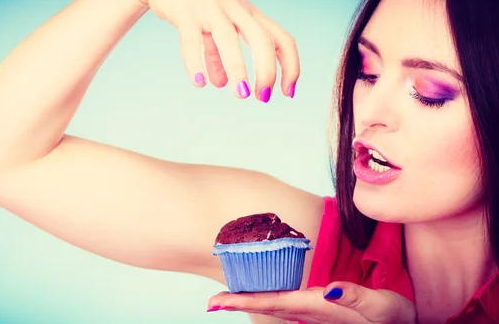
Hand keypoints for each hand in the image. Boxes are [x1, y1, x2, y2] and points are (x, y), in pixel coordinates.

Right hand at [135, 0, 299, 101]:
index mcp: (248, 14)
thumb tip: (222, 83)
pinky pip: (192, 40)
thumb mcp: (214, 26)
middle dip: (267, 70)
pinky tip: (199, 82)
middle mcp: (235, 10)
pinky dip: (196, 62)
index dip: (290, 66)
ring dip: (238, 69)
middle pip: (262, 39)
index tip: (287, 93)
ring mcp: (210, 9)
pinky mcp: (185, 13)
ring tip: (241, 95)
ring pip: (229, 39)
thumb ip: (218, 54)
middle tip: (263, 98)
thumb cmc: (196, 3)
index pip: (281, 39)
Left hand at [206, 281, 415, 323]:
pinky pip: (287, 305)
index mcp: (322, 309)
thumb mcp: (383, 307)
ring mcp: (314, 314)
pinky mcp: (319, 310)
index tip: (219, 300)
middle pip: (269, 307)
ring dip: (250, 302)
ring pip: (275, 307)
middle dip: (239, 303)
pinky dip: (268, 300)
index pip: (277, 304)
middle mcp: (313, 313)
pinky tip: (259, 296)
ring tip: (226, 297)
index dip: (246, 301)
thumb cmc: (395, 317)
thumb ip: (356, 297)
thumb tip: (328, 290)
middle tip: (212, 300)